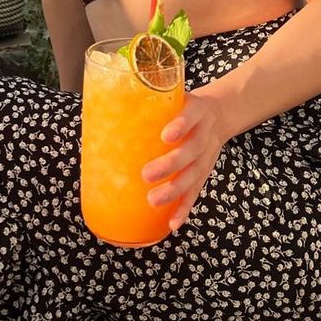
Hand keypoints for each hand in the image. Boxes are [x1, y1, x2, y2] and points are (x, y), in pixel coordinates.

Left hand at [140, 89, 230, 233]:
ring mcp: (207, 155)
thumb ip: (148, 103)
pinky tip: (172, 223)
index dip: (181, 125)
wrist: (218, 114)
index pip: (191, 114)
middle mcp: (205, 132)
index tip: (165, 136)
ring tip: (153, 201)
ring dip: (174, 191)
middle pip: (192, 150)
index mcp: (197, 109)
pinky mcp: (205, 172)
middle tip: (146, 174)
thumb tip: (101, 110)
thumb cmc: (182, 107)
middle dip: (170, 164)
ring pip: (194, 175)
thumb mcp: (174, 97)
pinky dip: (184, 208)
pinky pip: (196, 192)